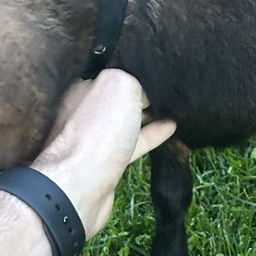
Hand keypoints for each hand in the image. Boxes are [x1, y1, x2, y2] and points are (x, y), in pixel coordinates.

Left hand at [32, 71, 174, 237]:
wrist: (80, 187)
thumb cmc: (96, 132)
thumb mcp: (120, 84)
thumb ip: (134, 79)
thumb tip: (146, 90)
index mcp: (82, 87)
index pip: (111, 71)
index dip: (133, 69)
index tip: (156, 69)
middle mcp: (84, 110)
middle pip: (118, 96)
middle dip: (141, 92)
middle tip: (168, 88)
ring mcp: (95, 138)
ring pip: (127, 121)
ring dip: (149, 114)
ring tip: (175, 107)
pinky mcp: (107, 162)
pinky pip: (133, 142)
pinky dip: (152, 134)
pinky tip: (171, 127)